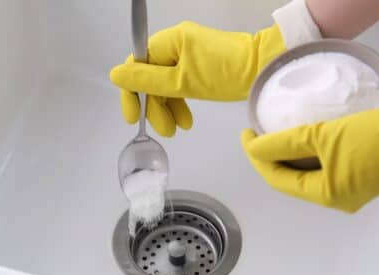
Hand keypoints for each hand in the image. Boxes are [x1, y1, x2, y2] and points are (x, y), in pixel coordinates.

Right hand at [110, 21, 283, 136]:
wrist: (263, 69)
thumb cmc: (227, 73)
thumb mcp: (182, 82)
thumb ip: (147, 80)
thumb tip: (116, 75)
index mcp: (169, 41)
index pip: (137, 66)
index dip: (132, 93)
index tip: (133, 116)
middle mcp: (176, 43)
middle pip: (151, 77)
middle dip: (155, 106)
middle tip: (164, 130)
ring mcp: (188, 54)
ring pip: (165, 84)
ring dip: (168, 108)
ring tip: (177, 129)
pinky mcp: (199, 65)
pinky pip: (180, 83)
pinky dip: (180, 102)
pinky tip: (185, 119)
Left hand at [241, 97, 378, 211]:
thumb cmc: (376, 138)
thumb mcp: (324, 135)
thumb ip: (285, 142)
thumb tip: (255, 147)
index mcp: (326, 194)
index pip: (278, 179)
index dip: (258, 157)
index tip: (246, 133)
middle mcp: (337, 196)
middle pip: (292, 178)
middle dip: (271, 157)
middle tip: (257, 131)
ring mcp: (352, 186)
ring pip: (309, 171)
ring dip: (291, 153)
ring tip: (276, 130)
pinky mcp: (364, 171)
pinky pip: (326, 164)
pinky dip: (312, 151)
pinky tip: (305, 132)